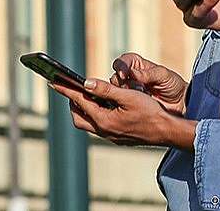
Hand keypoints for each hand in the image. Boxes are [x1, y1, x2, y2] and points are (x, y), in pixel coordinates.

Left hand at [50, 77, 195, 149]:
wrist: (165, 131)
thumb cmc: (150, 112)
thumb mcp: (128, 96)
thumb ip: (106, 90)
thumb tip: (86, 83)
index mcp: (103, 120)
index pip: (79, 101)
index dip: (66, 89)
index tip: (54, 81)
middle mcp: (103, 130)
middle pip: (78, 117)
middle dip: (72, 102)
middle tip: (70, 88)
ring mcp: (109, 136)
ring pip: (88, 123)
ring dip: (84, 109)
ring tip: (86, 95)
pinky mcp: (116, 137)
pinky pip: (99, 126)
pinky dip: (95, 114)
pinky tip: (103, 106)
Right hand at [110, 52, 186, 114]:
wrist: (179, 103)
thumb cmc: (172, 84)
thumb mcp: (163, 76)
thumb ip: (148, 74)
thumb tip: (132, 73)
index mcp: (136, 65)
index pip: (122, 62)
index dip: (121, 67)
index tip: (124, 75)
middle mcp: (129, 77)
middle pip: (115, 78)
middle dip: (123, 84)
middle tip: (138, 90)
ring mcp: (128, 92)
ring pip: (115, 92)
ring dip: (125, 95)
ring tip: (141, 98)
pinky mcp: (128, 105)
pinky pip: (119, 104)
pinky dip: (124, 105)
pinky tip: (134, 107)